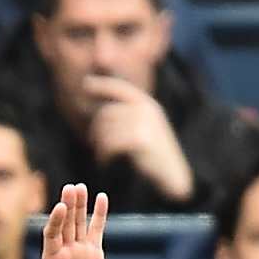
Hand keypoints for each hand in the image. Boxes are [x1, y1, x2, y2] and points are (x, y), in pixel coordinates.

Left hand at [34, 182, 107, 258]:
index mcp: (51, 257)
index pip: (52, 234)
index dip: (56, 220)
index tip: (60, 207)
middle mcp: (64, 248)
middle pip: (66, 223)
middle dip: (68, 206)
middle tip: (70, 188)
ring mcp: (79, 247)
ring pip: (79, 222)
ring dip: (80, 205)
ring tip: (80, 187)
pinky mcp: (93, 250)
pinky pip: (96, 229)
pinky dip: (99, 214)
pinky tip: (102, 197)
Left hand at [84, 75, 193, 202]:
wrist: (172, 174)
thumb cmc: (156, 157)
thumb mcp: (147, 130)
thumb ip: (130, 118)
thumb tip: (103, 115)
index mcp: (148, 105)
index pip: (121, 88)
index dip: (102, 85)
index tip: (85, 84)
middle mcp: (146, 109)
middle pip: (107, 112)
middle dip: (96, 128)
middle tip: (92, 143)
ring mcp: (143, 122)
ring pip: (106, 128)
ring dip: (99, 144)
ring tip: (102, 156)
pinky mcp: (139, 138)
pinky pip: (110, 142)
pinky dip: (103, 154)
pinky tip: (105, 161)